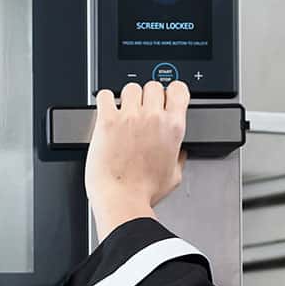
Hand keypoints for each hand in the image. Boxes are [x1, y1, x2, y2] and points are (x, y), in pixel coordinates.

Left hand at [85, 80, 189, 241]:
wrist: (122, 200)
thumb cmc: (145, 192)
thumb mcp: (175, 176)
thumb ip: (179, 157)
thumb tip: (179, 152)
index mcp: (173, 128)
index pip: (178, 89)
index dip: (172, 91)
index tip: (167, 97)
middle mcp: (152, 118)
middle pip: (154, 85)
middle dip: (149, 96)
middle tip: (143, 109)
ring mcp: (129, 117)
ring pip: (130, 87)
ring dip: (128, 97)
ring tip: (124, 111)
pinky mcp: (107, 121)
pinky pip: (105, 95)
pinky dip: (105, 99)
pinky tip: (107, 109)